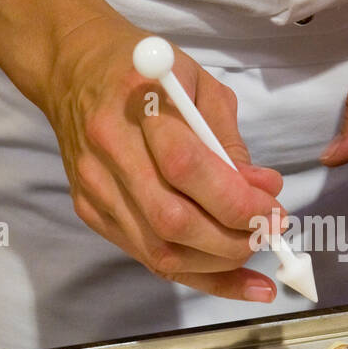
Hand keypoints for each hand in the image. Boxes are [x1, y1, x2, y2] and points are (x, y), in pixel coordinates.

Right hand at [44, 13, 285, 299]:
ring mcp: (95, 189)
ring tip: (253, 250)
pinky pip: (147, 257)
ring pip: (159, 251)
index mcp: (137, 103)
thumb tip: (263, 191)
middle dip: (232, 239)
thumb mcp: (200, 84)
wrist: (73, 70)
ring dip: (217, 264)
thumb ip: (230, 140)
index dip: (236, 200)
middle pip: (172, 221)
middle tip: (270, 231)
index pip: (188, 168)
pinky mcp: (90, 212)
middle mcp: (108, 151)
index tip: (274, 207)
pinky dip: (195, 273)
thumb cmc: (148, 71)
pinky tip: (233, 278)